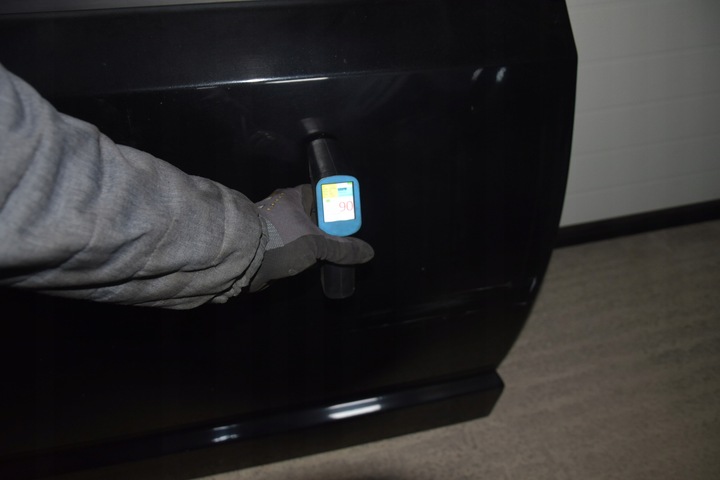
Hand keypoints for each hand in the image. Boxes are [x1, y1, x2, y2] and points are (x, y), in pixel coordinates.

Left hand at [250, 185, 373, 290]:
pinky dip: (302, 255)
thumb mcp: (317, 245)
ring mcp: (274, 227)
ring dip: (315, 245)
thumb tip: (368, 252)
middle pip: (314, 216)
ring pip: (302, 233)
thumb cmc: (280, 241)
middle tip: (344, 241)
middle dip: (328, 230)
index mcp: (293, 198)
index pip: (320, 194)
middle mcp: (283, 208)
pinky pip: (292, 246)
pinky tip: (313, 264)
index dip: (336, 204)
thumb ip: (342, 249)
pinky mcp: (268, 245)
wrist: (241, 261)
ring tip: (331, 255)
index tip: (348, 219)